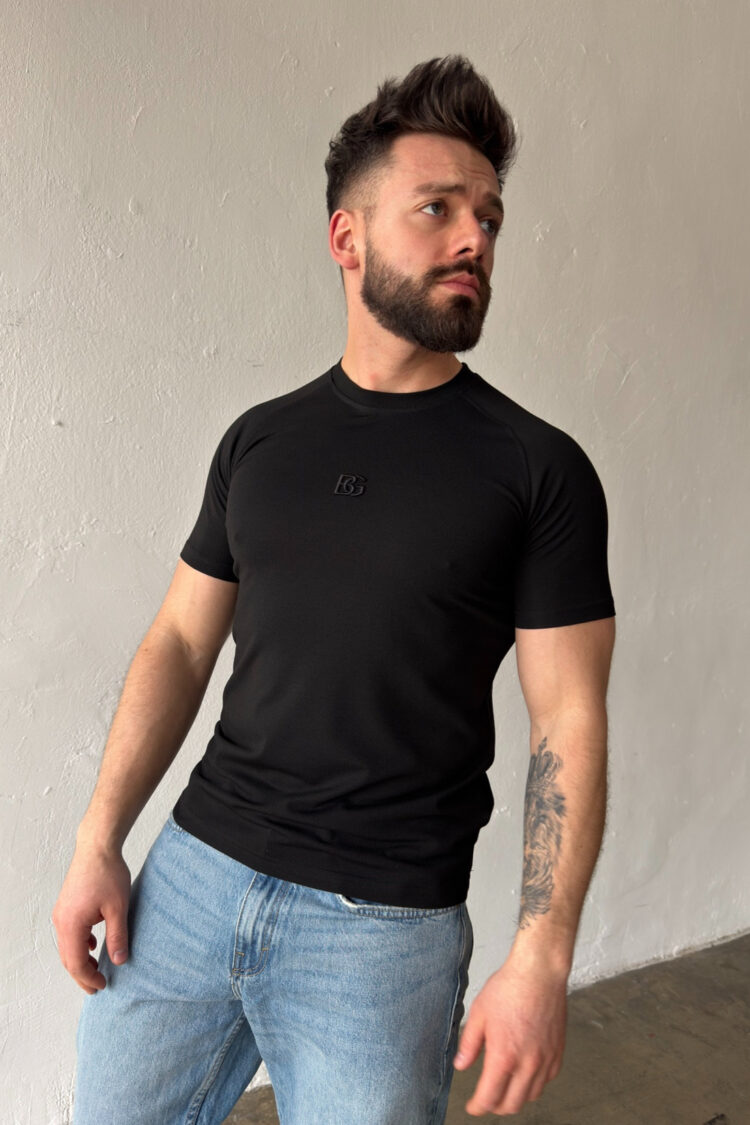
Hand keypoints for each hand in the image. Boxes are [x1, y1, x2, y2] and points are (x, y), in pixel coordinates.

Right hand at [51, 844, 130, 993]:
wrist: (97, 847)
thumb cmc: (108, 873)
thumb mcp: (118, 907)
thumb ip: (118, 935)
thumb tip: (119, 960)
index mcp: (71, 924)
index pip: (75, 963)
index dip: (88, 978)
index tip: (103, 986)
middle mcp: (61, 921)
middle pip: (67, 958)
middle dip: (82, 974)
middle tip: (97, 987)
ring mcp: (61, 913)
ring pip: (67, 946)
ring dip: (79, 960)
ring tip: (96, 970)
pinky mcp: (66, 906)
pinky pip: (69, 933)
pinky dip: (78, 944)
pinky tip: (92, 945)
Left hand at [453, 958, 566, 1115]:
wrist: (539, 974)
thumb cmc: (509, 988)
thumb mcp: (479, 1014)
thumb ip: (469, 1044)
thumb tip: (461, 1065)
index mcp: (504, 1057)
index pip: (489, 1098)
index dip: (477, 1107)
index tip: (472, 1106)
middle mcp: (527, 1064)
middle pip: (511, 1105)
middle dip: (495, 1106)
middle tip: (486, 1099)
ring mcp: (545, 1060)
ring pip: (531, 1096)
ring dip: (515, 1097)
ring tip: (505, 1087)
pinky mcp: (558, 1053)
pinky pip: (546, 1081)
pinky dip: (534, 1084)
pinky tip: (525, 1073)